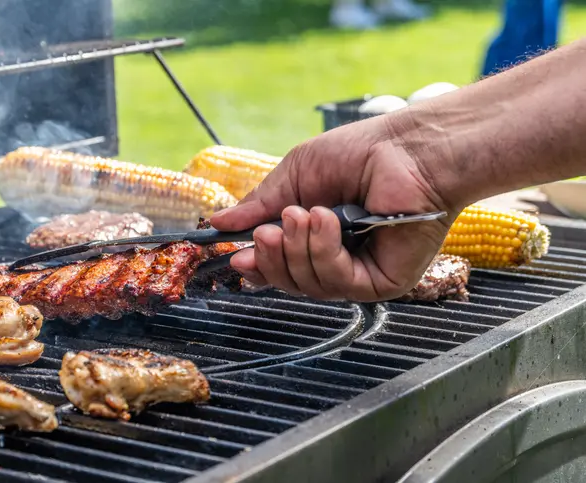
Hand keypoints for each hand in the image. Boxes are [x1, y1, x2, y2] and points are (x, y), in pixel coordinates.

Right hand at [209, 116, 456, 301]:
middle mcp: (337, 260)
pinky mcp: (382, 282)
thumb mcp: (295, 175)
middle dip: (274, 257)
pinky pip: (338, 282)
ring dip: (300, 248)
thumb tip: (219, 222)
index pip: (280, 267)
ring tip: (309, 213)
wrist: (407, 148)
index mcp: (316, 238)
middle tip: (270, 230)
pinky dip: (324, 251)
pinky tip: (328, 221)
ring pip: (310, 285)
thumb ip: (259, 204)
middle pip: (289, 282)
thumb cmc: (359, 154)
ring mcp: (359, 274)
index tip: (237, 256)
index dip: (258, 266)